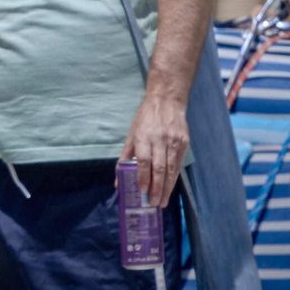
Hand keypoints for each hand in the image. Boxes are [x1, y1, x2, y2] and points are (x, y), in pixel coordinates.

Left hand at [122, 92, 188, 206]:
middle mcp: (160, 140)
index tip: (142, 191)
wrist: (167, 101)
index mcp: (144, 136)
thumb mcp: (131, 133)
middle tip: (153, 203)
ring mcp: (174, 142)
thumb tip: (118, 179)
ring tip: (162, 201)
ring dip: (167, 187)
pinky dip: (174, 178)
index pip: (144, 160)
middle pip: (160, 168)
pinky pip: (179, 164)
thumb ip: (126, 156)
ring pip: (171, 169)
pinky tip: (170, 188)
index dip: (144, 176)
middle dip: (157, 188)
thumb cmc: (145, 118)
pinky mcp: (185, 143)